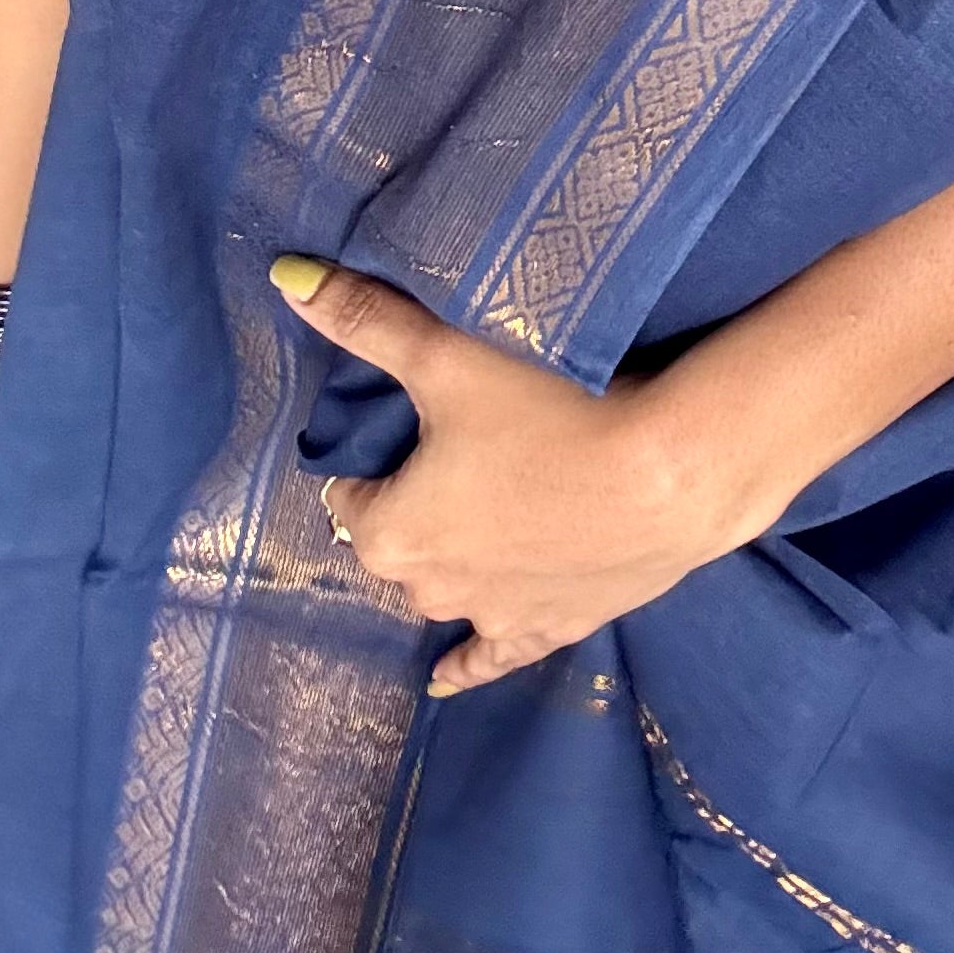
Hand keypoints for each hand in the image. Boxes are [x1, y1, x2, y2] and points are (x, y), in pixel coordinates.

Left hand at [269, 256, 762, 696]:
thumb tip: (284, 276)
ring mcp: (490, 616)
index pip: (349, 491)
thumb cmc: (550, 412)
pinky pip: (490, 655)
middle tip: (460, 452)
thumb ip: (368, 321)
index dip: (375, 455)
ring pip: (445, 589)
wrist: (669, 477)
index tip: (414, 424)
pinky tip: (446, 676)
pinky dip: (467, 661)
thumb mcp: (448, 358)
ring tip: (483, 514)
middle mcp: (428, 590)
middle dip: (416, 504)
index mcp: (390, 533)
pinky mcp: (548, 630)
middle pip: (398, 540)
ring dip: (453, 560)